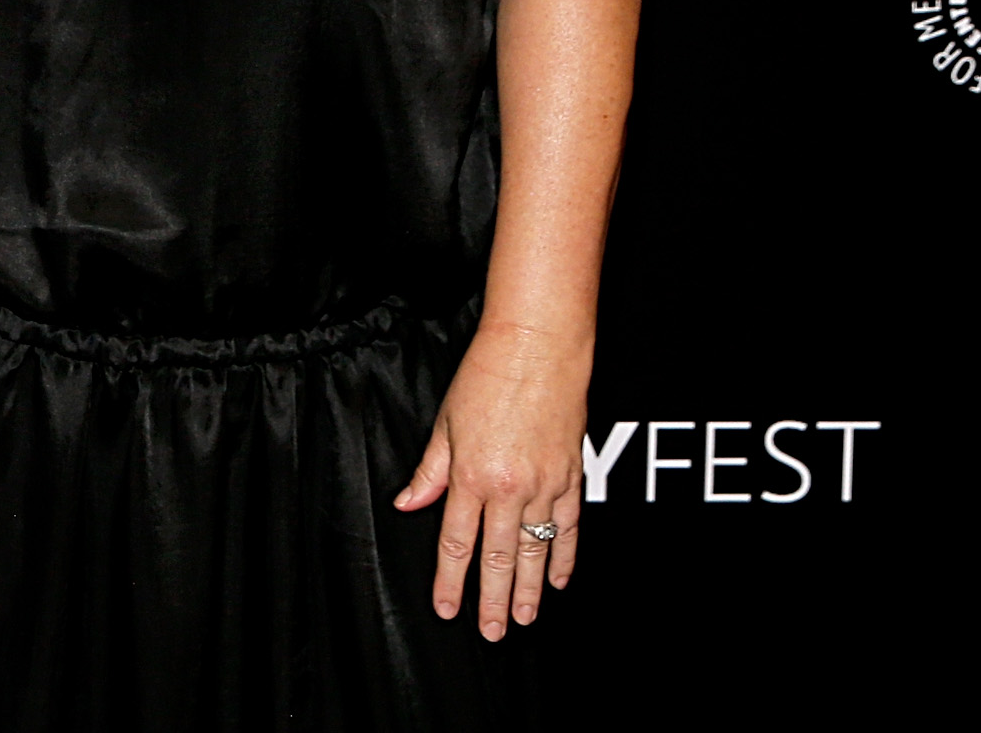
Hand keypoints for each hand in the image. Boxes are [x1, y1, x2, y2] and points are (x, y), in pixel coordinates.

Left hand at [395, 322, 589, 637]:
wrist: (537, 349)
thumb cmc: (486, 377)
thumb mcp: (445, 423)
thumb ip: (430, 472)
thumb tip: (409, 503)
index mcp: (470, 475)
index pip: (456, 541)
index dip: (450, 580)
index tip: (447, 608)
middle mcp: (508, 487)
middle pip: (499, 557)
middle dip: (493, 599)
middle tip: (493, 631)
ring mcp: (544, 485)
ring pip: (536, 551)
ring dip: (530, 590)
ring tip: (525, 619)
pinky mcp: (571, 477)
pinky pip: (569, 528)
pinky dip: (564, 557)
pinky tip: (558, 580)